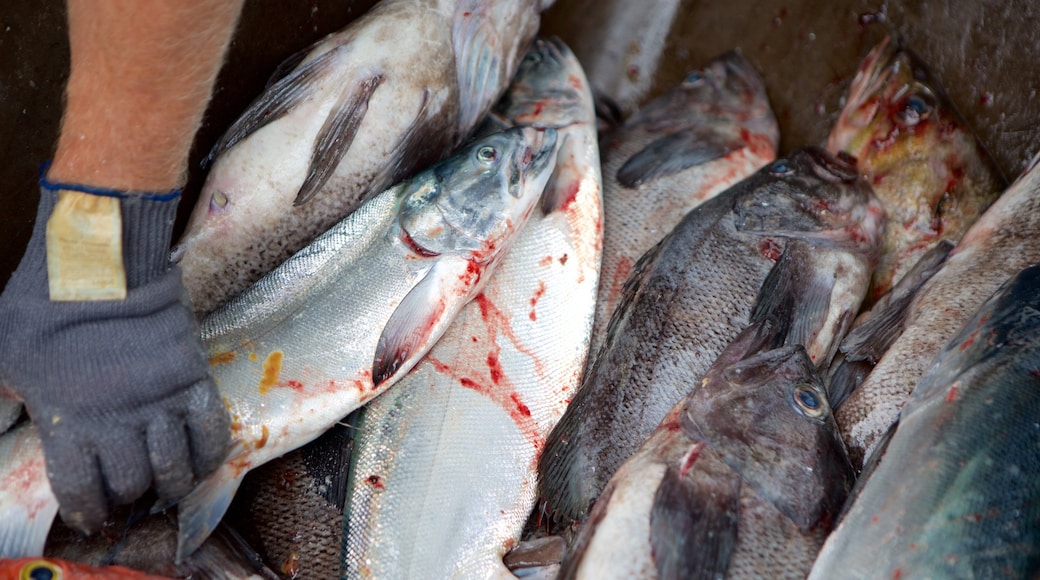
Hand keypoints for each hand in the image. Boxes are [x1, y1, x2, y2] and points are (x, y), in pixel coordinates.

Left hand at [0, 185, 229, 533]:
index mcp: (70, 422)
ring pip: (174, 466)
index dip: (88, 510)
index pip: (82, 490)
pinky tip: (200, 463)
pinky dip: (209, 456)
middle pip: (132, 482)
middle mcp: (119, 421)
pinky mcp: (193, 379)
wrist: (101, 260)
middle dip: (128, 495)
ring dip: (170, 485)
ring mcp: (161, 401)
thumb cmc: (43, 305)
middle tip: (128, 493)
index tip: (92, 515)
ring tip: (165, 488)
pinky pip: (212, 432)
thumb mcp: (0, 356)